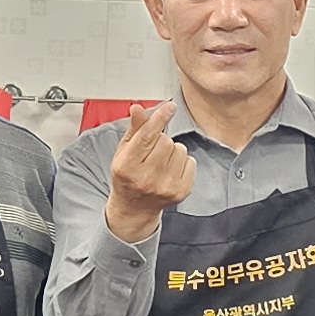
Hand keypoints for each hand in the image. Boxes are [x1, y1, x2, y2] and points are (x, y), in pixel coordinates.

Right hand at [102, 101, 195, 245]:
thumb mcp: (123, 152)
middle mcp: (146, 179)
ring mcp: (165, 187)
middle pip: (165, 141)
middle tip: (152, 152)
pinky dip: (182, 162)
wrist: (134, 208)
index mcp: (126, 167)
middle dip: (161, 140)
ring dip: (172, 151)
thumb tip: (137, 108)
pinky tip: (170, 171)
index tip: (170, 107)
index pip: (146, 137)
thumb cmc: (128, 176)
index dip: (158, 119)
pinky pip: (191, 161)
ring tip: (160, 162)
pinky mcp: (181, 191)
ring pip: (180, 149)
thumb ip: (134, 129)